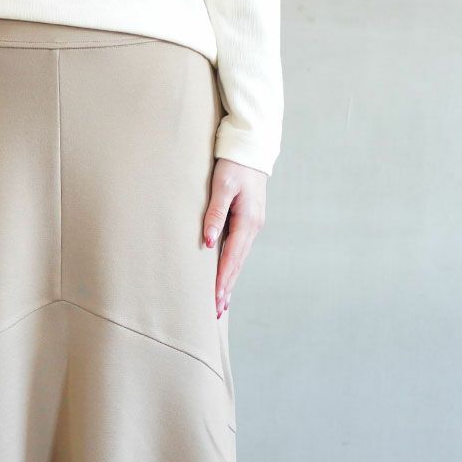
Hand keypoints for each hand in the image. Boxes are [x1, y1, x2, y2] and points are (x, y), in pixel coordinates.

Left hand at [201, 159, 267, 318]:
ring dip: (229, 282)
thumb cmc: (233, 165)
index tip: (215, 300)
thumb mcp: (222, 186)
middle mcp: (252, 227)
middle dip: (227, 288)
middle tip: (216, 312)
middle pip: (237, 264)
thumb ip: (214, 214)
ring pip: (238, 260)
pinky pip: (238, 251)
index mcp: (247, 221)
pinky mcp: (247, 223)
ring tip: (220, 304)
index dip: (223, 280)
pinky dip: (231, 268)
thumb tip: (208, 242)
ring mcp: (252, 226)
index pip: (232, 257)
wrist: (250, 149)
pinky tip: (226, 279)